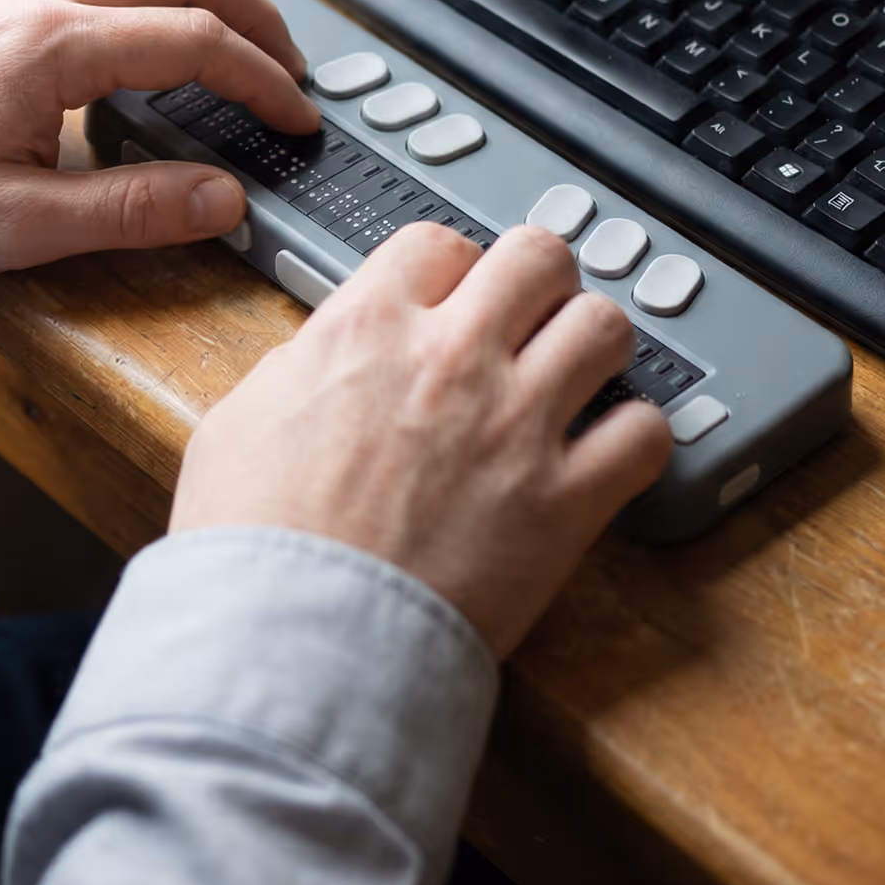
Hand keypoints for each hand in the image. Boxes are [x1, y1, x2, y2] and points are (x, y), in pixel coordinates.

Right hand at [171, 223, 673, 657]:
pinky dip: (634, 438)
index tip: (454, 297)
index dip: (451, 268)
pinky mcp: (564, 502)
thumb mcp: (240, 421)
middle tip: (531, 317)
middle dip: (538, 282)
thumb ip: (300, 368)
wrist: (292, 643)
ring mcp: (516, 425)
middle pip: (538, 257)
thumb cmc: (252, 548)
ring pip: (604, 327)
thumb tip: (331, 357)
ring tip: (577, 375)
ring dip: (593, 345)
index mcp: (367, 328)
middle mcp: (452, 358)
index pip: (439, 241)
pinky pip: (644, 433)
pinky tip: (607, 452)